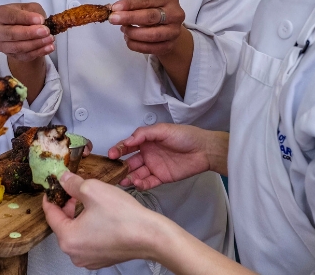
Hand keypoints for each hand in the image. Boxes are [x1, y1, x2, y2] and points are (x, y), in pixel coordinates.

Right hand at [0, 3, 53, 62]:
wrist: (24, 30)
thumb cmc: (25, 16)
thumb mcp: (30, 8)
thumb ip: (34, 12)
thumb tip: (40, 22)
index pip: (10, 16)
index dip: (25, 18)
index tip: (40, 20)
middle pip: (11, 34)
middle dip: (30, 33)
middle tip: (46, 31)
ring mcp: (1, 45)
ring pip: (18, 47)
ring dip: (36, 44)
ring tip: (50, 39)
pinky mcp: (10, 55)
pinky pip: (24, 56)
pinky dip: (38, 52)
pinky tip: (49, 47)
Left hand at [42, 172, 166, 269]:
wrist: (150, 235)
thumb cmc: (123, 216)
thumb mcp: (92, 189)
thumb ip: (72, 184)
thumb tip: (63, 179)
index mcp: (68, 239)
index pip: (51, 215)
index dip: (51, 198)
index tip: (52, 188)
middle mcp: (75, 254)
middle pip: (63, 224)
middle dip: (68, 206)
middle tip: (75, 190)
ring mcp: (90, 259)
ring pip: (77, 232)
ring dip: (80, 216)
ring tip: (90, 201)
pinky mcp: (102, 258)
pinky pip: (89, 240)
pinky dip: (90, 227)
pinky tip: (101, 215)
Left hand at [108, 0, 186, 56]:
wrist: (168, 28)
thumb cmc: (153, 10)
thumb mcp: (145, 2)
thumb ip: (132, 3)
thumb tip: (116, 9)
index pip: (148, 0)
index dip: (130, 4)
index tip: (115, 8)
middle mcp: (176, 14)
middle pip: (150, 17)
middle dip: (129, 18)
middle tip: (113, 19)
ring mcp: (174, 31)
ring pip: (152, 35)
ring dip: (133, 33)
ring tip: (123, 30)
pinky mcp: (170, 45)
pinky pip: (151, 48)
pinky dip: (136, 45)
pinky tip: (128, 40)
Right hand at [109, 124, 228, 189]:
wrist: (204, 150)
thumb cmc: (185, 136)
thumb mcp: (163, 130)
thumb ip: (144, 134)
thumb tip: (127, 141)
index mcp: (146, 141)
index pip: (127, 146)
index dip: (118, 150)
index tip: (110, 155)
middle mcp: (147, 154)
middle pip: (130, 162)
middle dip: (120, 167)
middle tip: (113, 173)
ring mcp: (154, 167)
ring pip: (137, 173)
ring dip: (129, 177)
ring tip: (124, 181)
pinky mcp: (161, 178)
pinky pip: (148, 182)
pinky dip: (142, 184)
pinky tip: (137, 184)